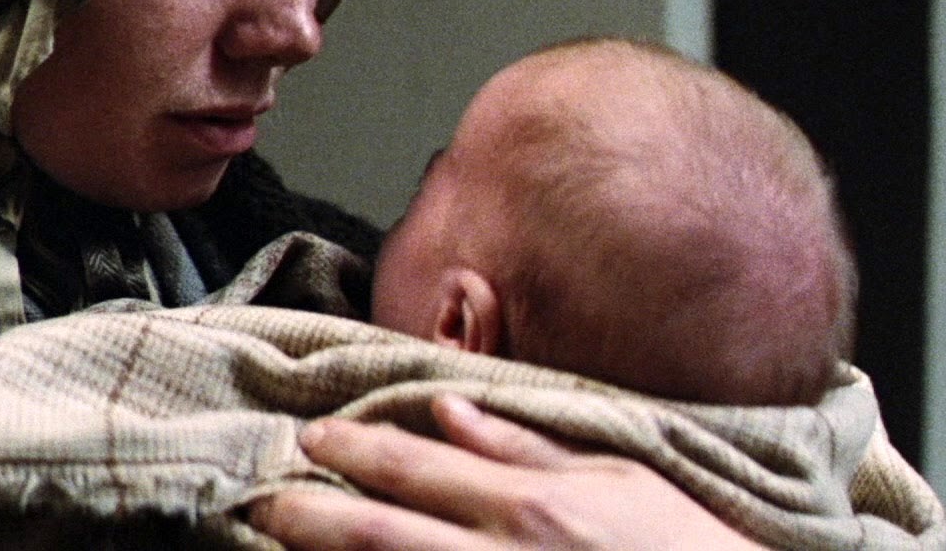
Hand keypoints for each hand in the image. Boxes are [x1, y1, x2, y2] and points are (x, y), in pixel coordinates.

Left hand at [248, 393, 764, 549]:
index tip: (308, 436)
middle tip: (260, 500)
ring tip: (277, 545)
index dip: (353, 448)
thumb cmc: (686, 550)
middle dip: (312, 515)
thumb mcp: (618, 480)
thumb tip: (450, 408)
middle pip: (383, 532)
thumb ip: (525, 447)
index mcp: (530, 507)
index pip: (417, 467)